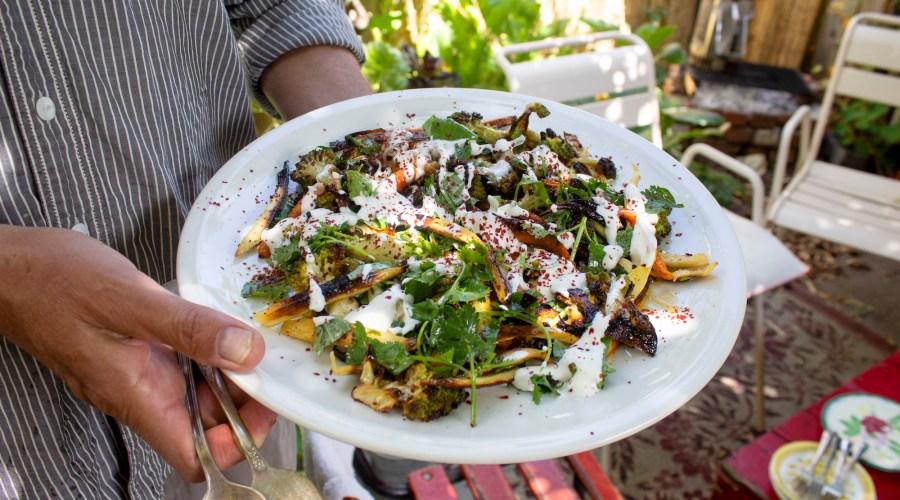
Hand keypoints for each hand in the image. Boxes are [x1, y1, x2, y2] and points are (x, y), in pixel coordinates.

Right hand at [0, 225, 274, 481]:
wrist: (10, 268)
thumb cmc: (53, 283)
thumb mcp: (128, 300)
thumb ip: (188, 328)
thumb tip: (247, 352)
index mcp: (138, 397)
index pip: (196, 456)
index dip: (236, 443)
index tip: (266, 405)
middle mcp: (141, 393)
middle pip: (207, 423)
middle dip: (244, 402)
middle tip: (271, 361)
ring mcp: (140, 372)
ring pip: (198, 390)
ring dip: (229, 371)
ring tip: (254, 337)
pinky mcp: (140, 350)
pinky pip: (184, 362)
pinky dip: (209, 348)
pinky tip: (222, 322)